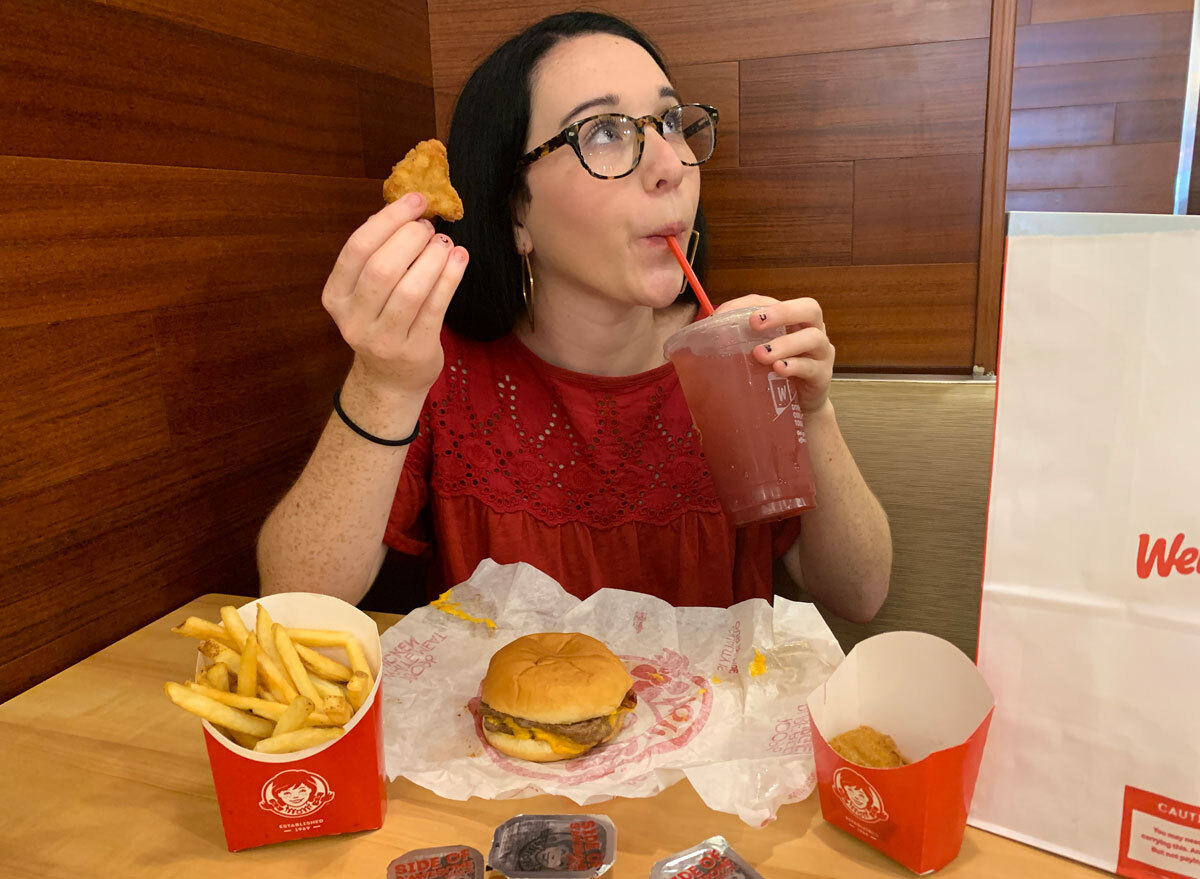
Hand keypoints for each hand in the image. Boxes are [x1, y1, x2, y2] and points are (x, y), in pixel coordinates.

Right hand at [322, 192, 468, 401]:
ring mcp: (384, 339)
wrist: (389, 380)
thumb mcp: (366, 292)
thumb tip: (408, 209)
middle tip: (429, 228)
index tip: (415, 200)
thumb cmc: (382, 323)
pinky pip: (435, 308)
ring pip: (410, 289)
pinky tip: (459, 259)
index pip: (357, 248)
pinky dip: (450, 278)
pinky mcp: (415, 350)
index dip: (388, 219)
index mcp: (335, 296)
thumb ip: (379, 254)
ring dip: (433, 257)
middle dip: (412, 238)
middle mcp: (354, 319)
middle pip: (382, 267)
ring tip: (445, 243)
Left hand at [715, 295, 833, 412]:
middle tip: (755, 322)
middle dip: (782, 312)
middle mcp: (813, 330)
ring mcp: (821, 353)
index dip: (752, 304)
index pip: (776, 302)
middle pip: (809, 308)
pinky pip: (811, 367)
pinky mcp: (822, 376)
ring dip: (784, 344)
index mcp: (794, 320)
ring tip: (760, 354)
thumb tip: (705, 334)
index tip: (725, 314)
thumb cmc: (777, 374)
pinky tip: (778, 369)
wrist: (801, 406)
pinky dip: (794, 367)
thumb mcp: (759, 353)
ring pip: (812, 338)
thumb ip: (742, 342)